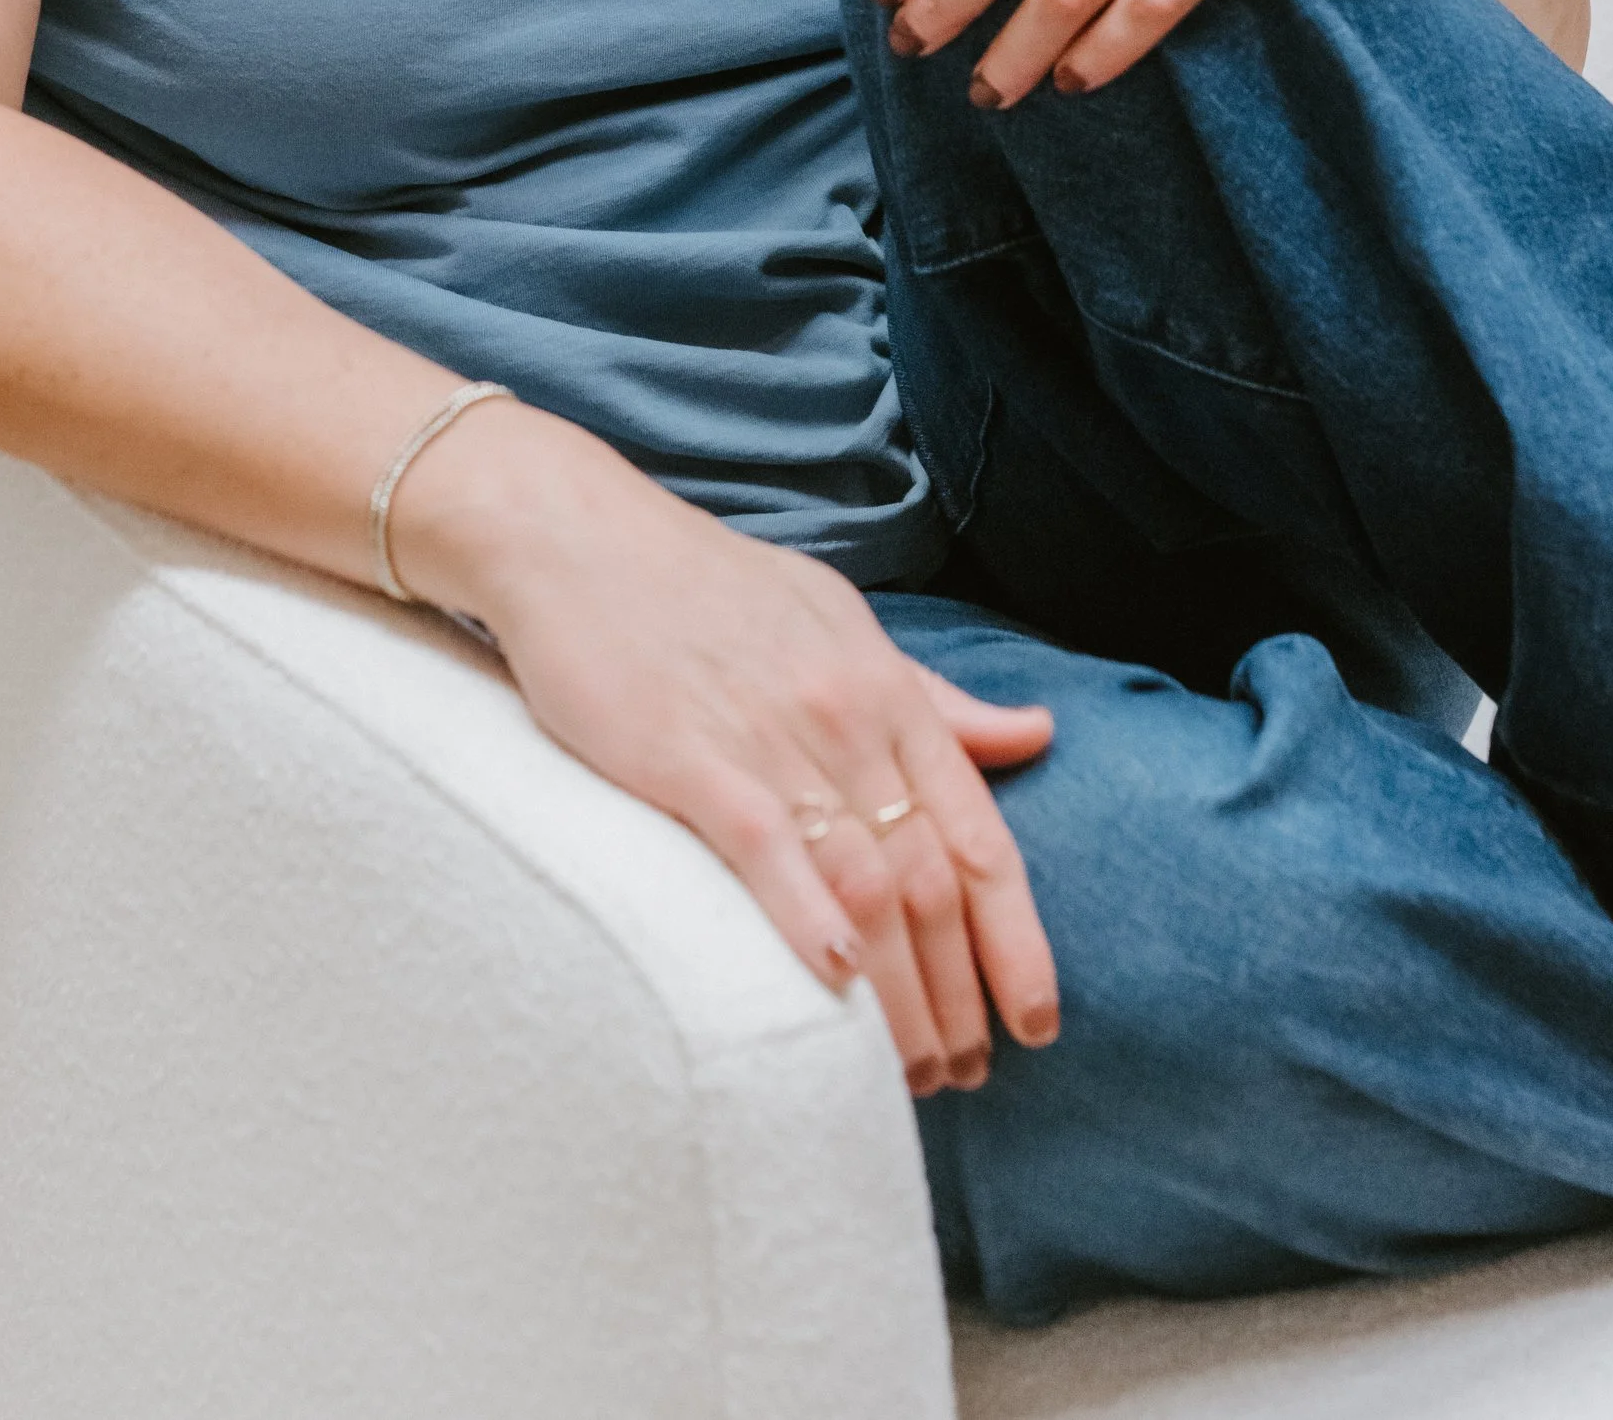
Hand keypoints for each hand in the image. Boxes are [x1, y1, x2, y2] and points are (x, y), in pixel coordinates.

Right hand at [392, 401, 1059, 1094]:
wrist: (576, 537)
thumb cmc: (707, 585)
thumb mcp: (838, 622)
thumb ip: (931, 697)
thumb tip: (1034, 735)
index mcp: (885, 689)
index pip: (978, 833)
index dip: (1014, 938)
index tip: (1036, 1022)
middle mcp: (844, 716)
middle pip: (928, 880)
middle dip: (958, 993)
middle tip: (967, 1075)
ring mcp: (770, 737)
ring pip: (863, 883)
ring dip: (897, 993)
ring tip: (910, 1074)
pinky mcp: (689, 757)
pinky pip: (766, 848)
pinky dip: (806, 916)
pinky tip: (834, 981)